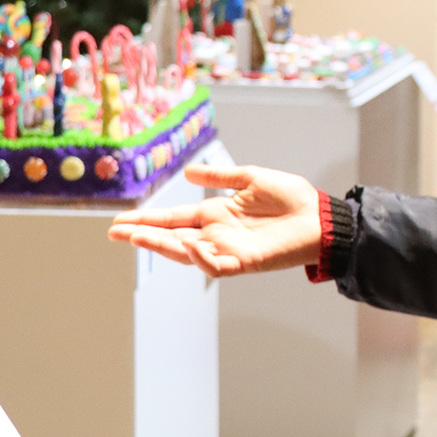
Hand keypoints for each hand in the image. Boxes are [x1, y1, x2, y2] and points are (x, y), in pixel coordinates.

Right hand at [107, 164, 321, 276]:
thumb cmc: (291, 198)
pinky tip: (186, 244)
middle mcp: (217, 234)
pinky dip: (200, 257)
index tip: (120, 222)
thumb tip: (187, 172)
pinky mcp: (245, 262)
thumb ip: (219, 176)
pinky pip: (216, 265)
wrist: (321, 217)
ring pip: (186, 252)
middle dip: (143, 235)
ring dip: (161, 246)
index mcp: (216, 214)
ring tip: (136, 237)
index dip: (148, 219)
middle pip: (172, 236)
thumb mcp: (250, 178)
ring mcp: (228, 249)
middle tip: (115, 233)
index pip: (174, 218)